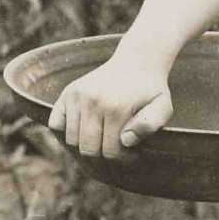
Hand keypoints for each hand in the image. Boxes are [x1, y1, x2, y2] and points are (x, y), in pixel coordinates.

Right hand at [48, 45, 174, 158]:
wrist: (137, 62)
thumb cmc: (151, 90)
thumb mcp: (162, 107)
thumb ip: (149, 126)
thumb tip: (125, 140)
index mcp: (116, 107)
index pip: (110, 151)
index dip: (122, 158)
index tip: (132, 152)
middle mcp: (92, 101)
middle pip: (88, 149)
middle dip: (104, 155)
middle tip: (117, 148)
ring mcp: (77, 95)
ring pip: (71, 140)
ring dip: (87, 144)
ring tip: (103, 137)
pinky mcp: (68, 92)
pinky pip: (56, 124)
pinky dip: (66, 132)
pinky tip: (84, 130)